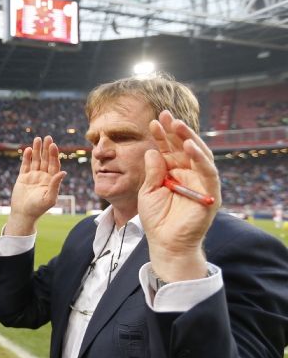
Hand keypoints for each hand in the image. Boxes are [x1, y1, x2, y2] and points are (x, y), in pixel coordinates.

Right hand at [6, 136, 66, 235]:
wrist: (23, 214)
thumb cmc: (38, 209)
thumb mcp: (49, 198)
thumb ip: (55, 184)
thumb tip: (63, 172)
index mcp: (52, 181)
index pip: (54, 165)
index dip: (54, 155)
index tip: (53, 145)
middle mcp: (43, 176)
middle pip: (46, 159)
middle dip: (46, 149)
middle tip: (47, 137)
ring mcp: (33, 176)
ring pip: (36, 160)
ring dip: (37, 150)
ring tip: (37, 139)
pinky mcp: (23, 177)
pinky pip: (25, 165)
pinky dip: (27, 157)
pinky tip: (29, 149)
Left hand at [139, 110, 220, 281]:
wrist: (165, 242)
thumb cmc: (156, 219)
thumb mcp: (148, 191)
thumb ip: (152, 171)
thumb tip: (152, 150)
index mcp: (173, 171)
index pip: (168, 149)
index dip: (162, 135)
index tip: (152, 121)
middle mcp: (188, 173)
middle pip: (184, 147)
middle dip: (175, 130)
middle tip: (166, 115)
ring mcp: (201, 182)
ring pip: (198, 155)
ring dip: (189, 138)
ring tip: (177, 124)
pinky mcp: (210, 193)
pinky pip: (208, 172)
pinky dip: (200, 158)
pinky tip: (189, 146)